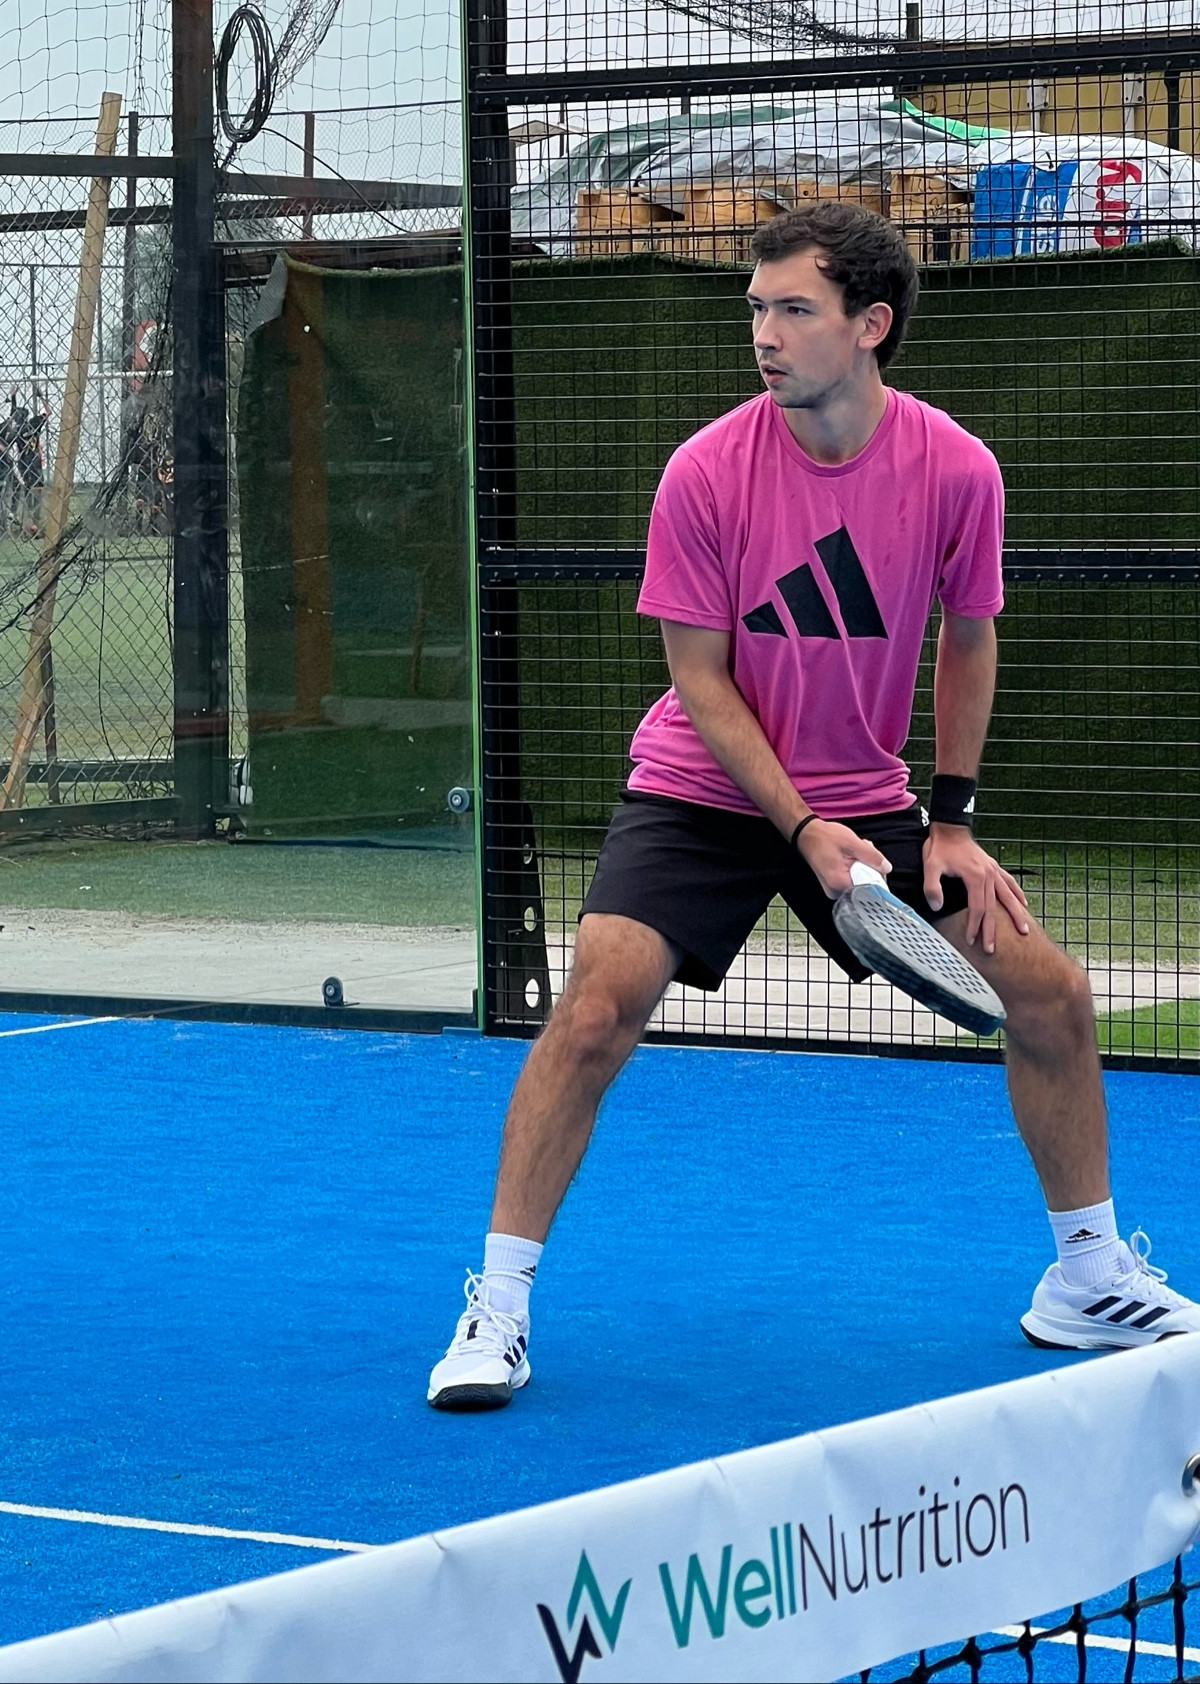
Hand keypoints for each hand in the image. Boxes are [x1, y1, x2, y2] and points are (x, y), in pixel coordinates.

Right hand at [798, 819, 891, 898]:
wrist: (807, 834)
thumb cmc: (824, 838)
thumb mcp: (852, 843)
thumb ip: (871, 856)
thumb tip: (886, 868)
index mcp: (840, 884)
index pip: (869, 888)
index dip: (877, 874)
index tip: (875, 861)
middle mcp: (836, 891)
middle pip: (865, 885)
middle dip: (869, 867)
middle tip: (863, 850)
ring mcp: (834, 889)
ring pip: (859, 881)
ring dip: (862, 866)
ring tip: (855, 850)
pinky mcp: (834, 885)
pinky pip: (852, 879)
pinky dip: (855, 867)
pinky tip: (851, 856)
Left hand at [922, 824, 1028, 954]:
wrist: (950, 828)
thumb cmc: (940, 848)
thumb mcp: (930, 866)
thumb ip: (932, 887)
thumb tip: (936, 906)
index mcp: (975, 877)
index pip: (977, 908)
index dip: (974, 926)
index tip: (972, 941)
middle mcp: (988, 875)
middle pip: (993, 908)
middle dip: (993, 930)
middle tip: (992, 948)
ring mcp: (994, 871)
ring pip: (1008, 896)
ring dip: (1016, 915)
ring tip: (1024, 931)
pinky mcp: (994, 867)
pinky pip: (1009, 883)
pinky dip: (1017, 894)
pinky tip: (1024, 903)